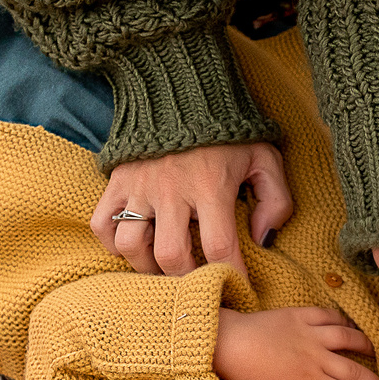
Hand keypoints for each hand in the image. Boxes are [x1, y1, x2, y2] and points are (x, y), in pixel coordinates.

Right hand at [93, 143, 291, 286]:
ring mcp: (139, 187)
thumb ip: (276, 200)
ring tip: (165, 267)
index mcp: (211, 186)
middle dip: (187, 279)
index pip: (220, 247)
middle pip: (171, 256)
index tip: (238, 289)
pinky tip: (136, 244)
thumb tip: (263, 240)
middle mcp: (171, 190)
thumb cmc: (229, 133)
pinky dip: (113, 245)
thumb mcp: (265, 158)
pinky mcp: (116, 182)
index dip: (231, 276)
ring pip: (131, 246)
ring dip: (148, 266)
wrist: (181, 90)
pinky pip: (102, 225)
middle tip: (198, 281)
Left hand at [213, 308, 378, 379]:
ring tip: (376, 354)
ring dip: (365, 346)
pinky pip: (329, 315)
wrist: (227, 342)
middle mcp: (317, 356)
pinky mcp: (301, 315)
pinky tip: (349, 326)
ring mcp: (311, 333)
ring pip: (348, 338)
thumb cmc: (248, 377)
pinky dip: (343, 320)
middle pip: (355, 371)